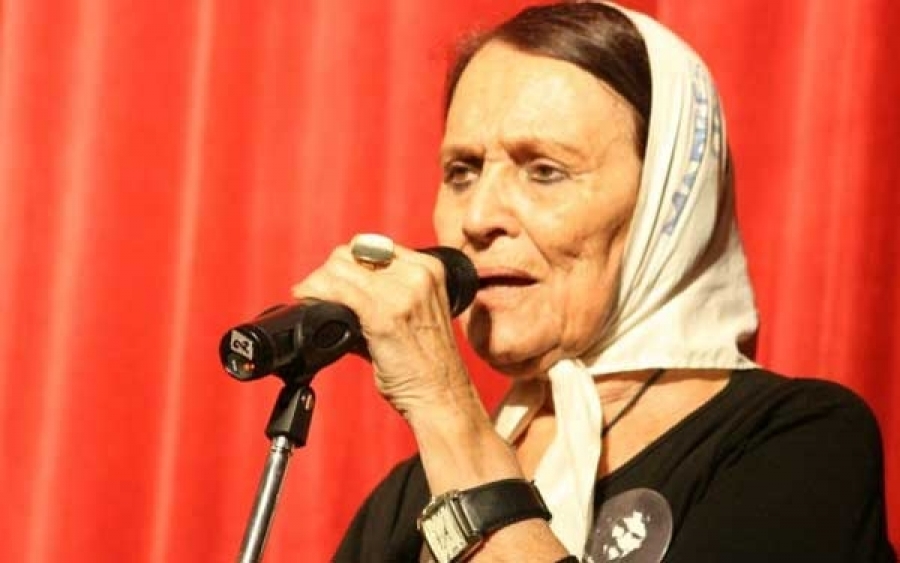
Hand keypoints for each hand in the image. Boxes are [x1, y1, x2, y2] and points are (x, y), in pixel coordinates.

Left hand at [291, 242, 478, 420]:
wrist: (442, 396)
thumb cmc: (425, 366)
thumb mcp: (415, 315)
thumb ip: (383, 296)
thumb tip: (336, 292)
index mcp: (429, 267)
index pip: (370, 246)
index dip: (346, 264)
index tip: (332, 282)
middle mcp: (417, 273)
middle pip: (351, 253)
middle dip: (328, 273)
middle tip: (316, 294)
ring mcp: (401, 291)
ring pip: (338, 268)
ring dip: (317, 283)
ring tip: (310, 299)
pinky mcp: (382, 313)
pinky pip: (336, 289)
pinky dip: (315, 293)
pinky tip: (308, 301)